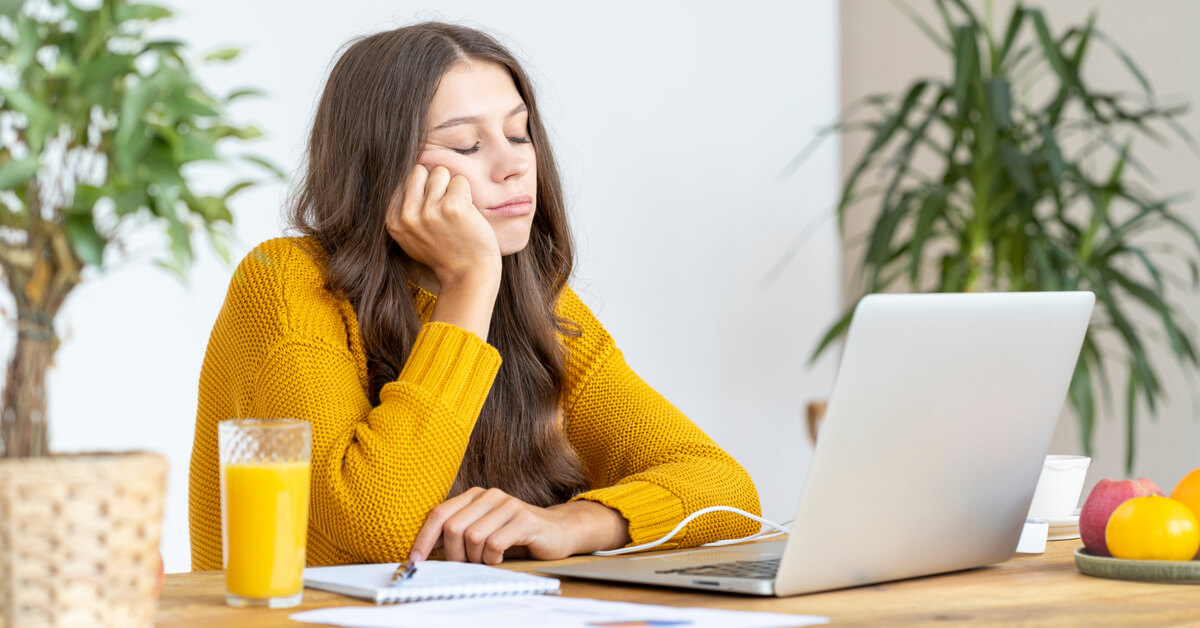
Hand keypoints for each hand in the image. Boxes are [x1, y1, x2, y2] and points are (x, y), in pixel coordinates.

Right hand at [386, 165, 500, 285]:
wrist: (468, 275)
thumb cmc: (443, 254)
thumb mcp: (410, 238)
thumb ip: (403, 210)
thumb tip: (403, 175)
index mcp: (393, 220)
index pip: (403, 180)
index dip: (421, 190)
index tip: (431, 210)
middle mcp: (408, 215)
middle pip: (420, 171)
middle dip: (435, 183)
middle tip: (445, 206)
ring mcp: (429, 210)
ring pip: (441, 173)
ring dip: (451, 188)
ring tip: (455, 211)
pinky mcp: (452, 207)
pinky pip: (460, 181)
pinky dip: (467, 194)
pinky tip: (467, 214)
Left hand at [409, 487, 630, 564]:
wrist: (557, 532)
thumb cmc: (515, 535)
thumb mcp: (482, 531)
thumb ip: (457, 535)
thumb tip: (423, 550)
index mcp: (474, 495)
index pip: (438, 514)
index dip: (423, 539)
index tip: (414, 561)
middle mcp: (489, 495)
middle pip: (453, 528)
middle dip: (454, 555)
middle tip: (464, 566)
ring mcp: (507, 505)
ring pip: (472, 537)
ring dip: (476, 559)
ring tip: (487, 561)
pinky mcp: (524, 519)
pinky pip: (494, 544)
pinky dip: (493, 559)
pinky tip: (500, 559)